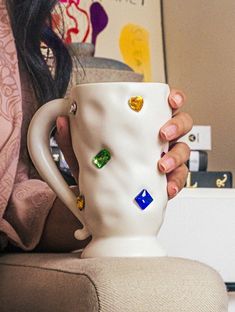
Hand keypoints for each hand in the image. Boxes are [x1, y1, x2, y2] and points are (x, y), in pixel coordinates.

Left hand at [56, 88, 192, 198]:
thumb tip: (63, 120)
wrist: (102, 202)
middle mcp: (157, 141)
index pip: (164, 108)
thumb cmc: (99, 172)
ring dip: (177, 157)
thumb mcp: (84, 156)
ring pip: (185, 151)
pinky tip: (167, 188)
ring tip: (162, 166)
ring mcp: (165, 160)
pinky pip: (180, 179)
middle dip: (178, 126)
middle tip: (163, 133)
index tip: (170, 100)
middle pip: (182, 125)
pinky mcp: (166, 181)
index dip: (174, 100)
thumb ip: (72, 140)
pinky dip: (176, 183)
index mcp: (142, 127)